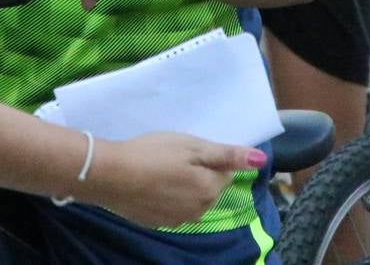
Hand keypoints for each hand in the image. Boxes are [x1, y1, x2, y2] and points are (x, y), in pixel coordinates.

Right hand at [85, 132, 265, 227]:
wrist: (109, 175)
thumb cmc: (152, 153)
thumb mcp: (191, 146)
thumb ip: (226, 155)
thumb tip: (260, 160)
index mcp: (210, 190)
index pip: (226, 172)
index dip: (210, 158)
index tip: (190, 149)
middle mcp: (199, 211)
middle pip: (209, 188)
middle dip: (199, 173)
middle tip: (174, 156)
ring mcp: (176, 220)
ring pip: (191, 199)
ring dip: (183, 186)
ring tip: (160, 168)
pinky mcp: (156, 223)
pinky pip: (172, 207)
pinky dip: (166, 196)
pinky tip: (150, 184)